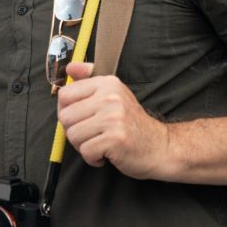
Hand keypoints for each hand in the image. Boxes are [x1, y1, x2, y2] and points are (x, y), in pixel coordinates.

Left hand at [57, 61, 173, 179]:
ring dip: (83, 145)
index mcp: (107, 84)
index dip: (66, 111)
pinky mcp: (115, 139)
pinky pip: (85, 151)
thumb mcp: (113, 95)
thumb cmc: (132, 124)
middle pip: (65, 117)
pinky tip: (106, 154)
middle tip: (93, 135)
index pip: (64, 95)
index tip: (81, 119)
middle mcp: (110, 97)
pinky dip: (93, 158)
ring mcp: (113, 118)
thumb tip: (69, 68)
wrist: (161, 147)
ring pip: (72, 135)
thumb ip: (89, 79)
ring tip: (100, 143)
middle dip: (74, 131)